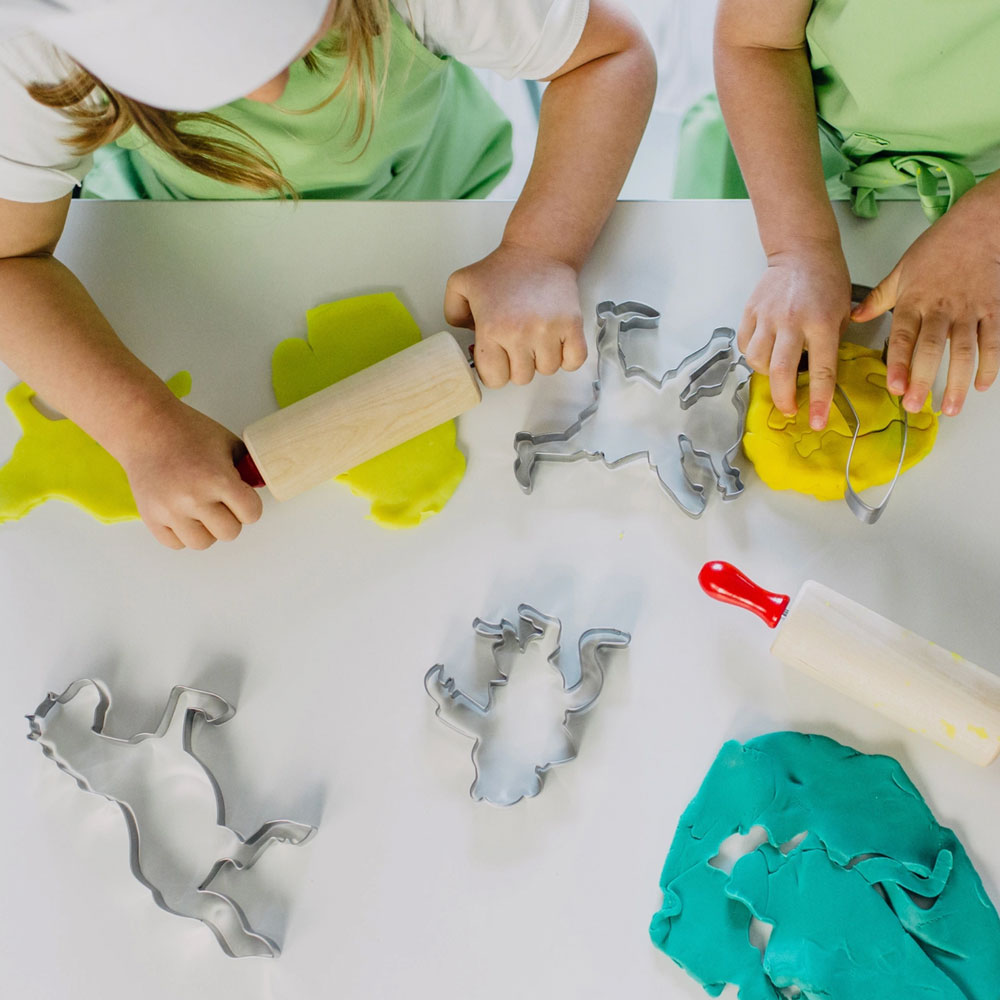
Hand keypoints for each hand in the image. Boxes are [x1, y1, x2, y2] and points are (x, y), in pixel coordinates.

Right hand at [117, 398, 261, 549]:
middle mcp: (193, 498)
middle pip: (229, 533)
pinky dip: (182, 533)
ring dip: (207, 530)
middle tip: (221, 501)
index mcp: (217, 478)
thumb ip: (248, 468)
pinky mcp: (150, 517)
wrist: (145, 426)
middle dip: (230, 518)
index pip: (251, 514)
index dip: (250, 506)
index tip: (241, 496)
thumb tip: (259, 489)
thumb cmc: (188, 431)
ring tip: (202, 509)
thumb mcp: (229, 443)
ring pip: (203, 543)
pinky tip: (183, 513)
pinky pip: (176, 543)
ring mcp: (169, 511)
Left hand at [443, 242, 587, 387]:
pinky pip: (573, 361)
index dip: (494, 372)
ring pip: (547, 370)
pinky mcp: (572, 325)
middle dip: (517, 366)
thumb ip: (452, 315)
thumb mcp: (461, 284)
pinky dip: (567, 358)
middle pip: (522, 378)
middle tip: (516, 345)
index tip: (497, 359)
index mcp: (492, 328)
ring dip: (542, 360)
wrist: (538, 251)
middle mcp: (521, 333)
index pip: (494, 378)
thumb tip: (466, 342)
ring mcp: (549, 330)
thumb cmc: (503, 269)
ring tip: (536, 338)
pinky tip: (557, 343)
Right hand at [738, 243, 851, 428]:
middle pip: (780, 371)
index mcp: (821, 322)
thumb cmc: (828, 281)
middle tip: (789, 408)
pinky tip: (764, 351)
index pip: (821, 370)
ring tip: (777, 372)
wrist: (802, 251)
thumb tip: (819, 374)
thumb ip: (830, 342)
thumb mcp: (842, 311)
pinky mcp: (750, 311)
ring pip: (757, 359)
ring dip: (767, 374)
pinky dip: (753, 353)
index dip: (818, 400)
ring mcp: (767, 316)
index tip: (815, 421)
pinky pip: (745, 343)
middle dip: (783, 397)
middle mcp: (791, 321)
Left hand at [851, 201, 999, 415]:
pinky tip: (983, 386)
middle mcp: (941, 309)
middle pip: (931, 349)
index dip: (898, 363)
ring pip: (964, 351)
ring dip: (957, 382)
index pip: (903, 337)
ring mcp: (970, 311)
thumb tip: (854, 316)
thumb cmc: (940, 247)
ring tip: (949, 408)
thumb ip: (878, 298)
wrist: (981, 225)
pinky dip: (990, 365)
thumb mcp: (901, 271)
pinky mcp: (994, 310)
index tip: (894, 386)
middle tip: (914, 405)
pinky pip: (993, 342)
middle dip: (923, 380)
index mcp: (914, 302)